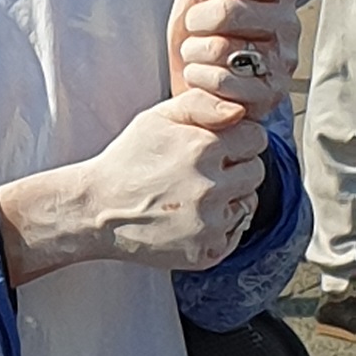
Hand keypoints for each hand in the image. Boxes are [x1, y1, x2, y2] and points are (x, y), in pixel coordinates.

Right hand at [82, 88, 265, 271]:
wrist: (100, 208)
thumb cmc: (129, 158)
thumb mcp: (156, 118)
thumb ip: (200, 104)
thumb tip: (240, 110)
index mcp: (201, 147)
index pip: (255, 138)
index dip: (238, 138)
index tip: (218, 144)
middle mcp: (211, 187)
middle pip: (256, 170)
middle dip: (235, 166)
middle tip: (202, 169)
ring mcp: (211, 223)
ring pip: (249, 201)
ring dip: (230, 195)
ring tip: (194, 193)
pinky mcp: (209, 251)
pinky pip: (236, 232)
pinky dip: (220, 224)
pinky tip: (191, 216)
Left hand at [168, 0, 299, 120]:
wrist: (198, 83)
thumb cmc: (203, 32)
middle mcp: (287, 25)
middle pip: (230, 9)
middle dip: (198, 19)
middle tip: (197, 26)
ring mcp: (282, 62)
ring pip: (221, 46)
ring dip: (194, 50)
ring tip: (200, 52)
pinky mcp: (269, 96)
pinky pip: (221, 80)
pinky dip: (199, 77)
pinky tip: (204, 76)